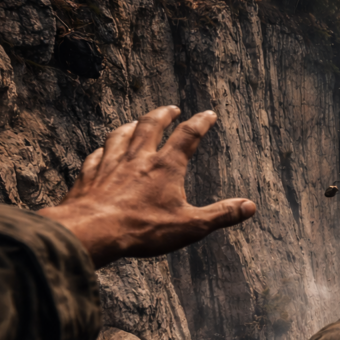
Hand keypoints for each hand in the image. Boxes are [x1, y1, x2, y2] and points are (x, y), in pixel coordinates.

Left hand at [39, 106, 255, 268]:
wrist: (93, 230)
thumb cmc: (143, 228)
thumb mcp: (190, 226)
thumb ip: (221, 215)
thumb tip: (250, 207)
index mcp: (166, 167)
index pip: (188, 136)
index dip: (201, 123)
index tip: (209, 114)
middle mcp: (138, 158)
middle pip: (151, 126)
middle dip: (163, 114)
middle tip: (171, 108)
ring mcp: (111, 164)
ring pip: (121, 135)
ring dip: (131, 126)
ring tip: (135, 122)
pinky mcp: (89, 175)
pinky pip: (96, 156)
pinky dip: (102, 150)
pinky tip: (102, 152)